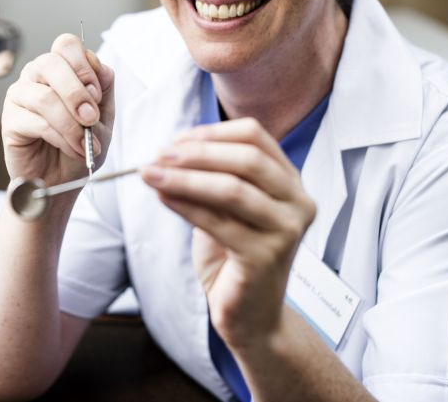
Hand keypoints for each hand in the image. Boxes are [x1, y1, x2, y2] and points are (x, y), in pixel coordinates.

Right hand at [2, 33, 114, 188]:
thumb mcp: (103, 116)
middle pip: (52, 63)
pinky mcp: (10, 121)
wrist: (63, 179)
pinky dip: (61, 138)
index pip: (66, 45)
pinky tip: (72, 149)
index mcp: (59, 67)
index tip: (97, 95)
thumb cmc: (80, 144)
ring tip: (85, 144)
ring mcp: (19, 96)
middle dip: (77, 92)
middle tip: (92, 119)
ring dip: (72, 124)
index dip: (84, 66)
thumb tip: (99, 65)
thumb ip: (103, 88)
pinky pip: (37, 122)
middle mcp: (35, 75)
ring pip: (45, 97)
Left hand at [140, 117, 314, 350]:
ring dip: (184, 178)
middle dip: (197, 153)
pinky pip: (218, 223)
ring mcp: (286, 230)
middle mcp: (297, 202)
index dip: (212, 133)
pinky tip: (162, 197)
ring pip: (232, 189)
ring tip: (150, 174)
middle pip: (247, 159)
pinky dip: (185, 206)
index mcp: (289, 181)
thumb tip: (169, 151)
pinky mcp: (265, 257)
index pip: (255, 136)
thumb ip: (209, 178)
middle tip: (159, 155)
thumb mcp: (224, 208)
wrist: (250, 315)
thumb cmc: (235, 255)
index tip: (176, 139)